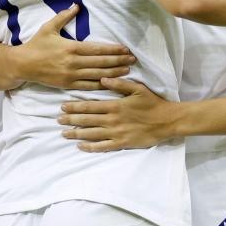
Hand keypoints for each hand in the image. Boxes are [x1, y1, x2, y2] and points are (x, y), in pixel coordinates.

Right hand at [15, 5, 135, 89]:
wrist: (23, 65)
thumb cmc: (36, 44)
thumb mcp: (49, 27)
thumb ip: (64, 16)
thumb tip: (76, 5)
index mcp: (71, 48)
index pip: (98, 49)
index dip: (113, 50)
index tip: (126, 49)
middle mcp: (73, 63)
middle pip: (101, 63)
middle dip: (119, 61)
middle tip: (133, 60)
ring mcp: (71, 75)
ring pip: (97, 75)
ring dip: (114, 73)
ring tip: (127, 70)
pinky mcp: (67, 85)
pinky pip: (88, 86)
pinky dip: (101, 85)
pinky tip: (111, 83)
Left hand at [57, 78, 176, 151]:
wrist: (167, 120)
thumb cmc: (152, 103)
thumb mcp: (137, 88)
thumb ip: (119, 84)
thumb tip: (102, 78)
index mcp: (115, 105)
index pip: (90, 106)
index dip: (75, 107)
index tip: (63, 106)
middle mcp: (113, 120)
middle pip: (87, 120)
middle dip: (71, 120)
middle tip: (58, 120)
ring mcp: (117, 133)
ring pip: (92, 134)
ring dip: (76, 134)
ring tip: (64, 133)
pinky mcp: (122, 144)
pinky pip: (103, 146)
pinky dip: (90, 147)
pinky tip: (81, 146)